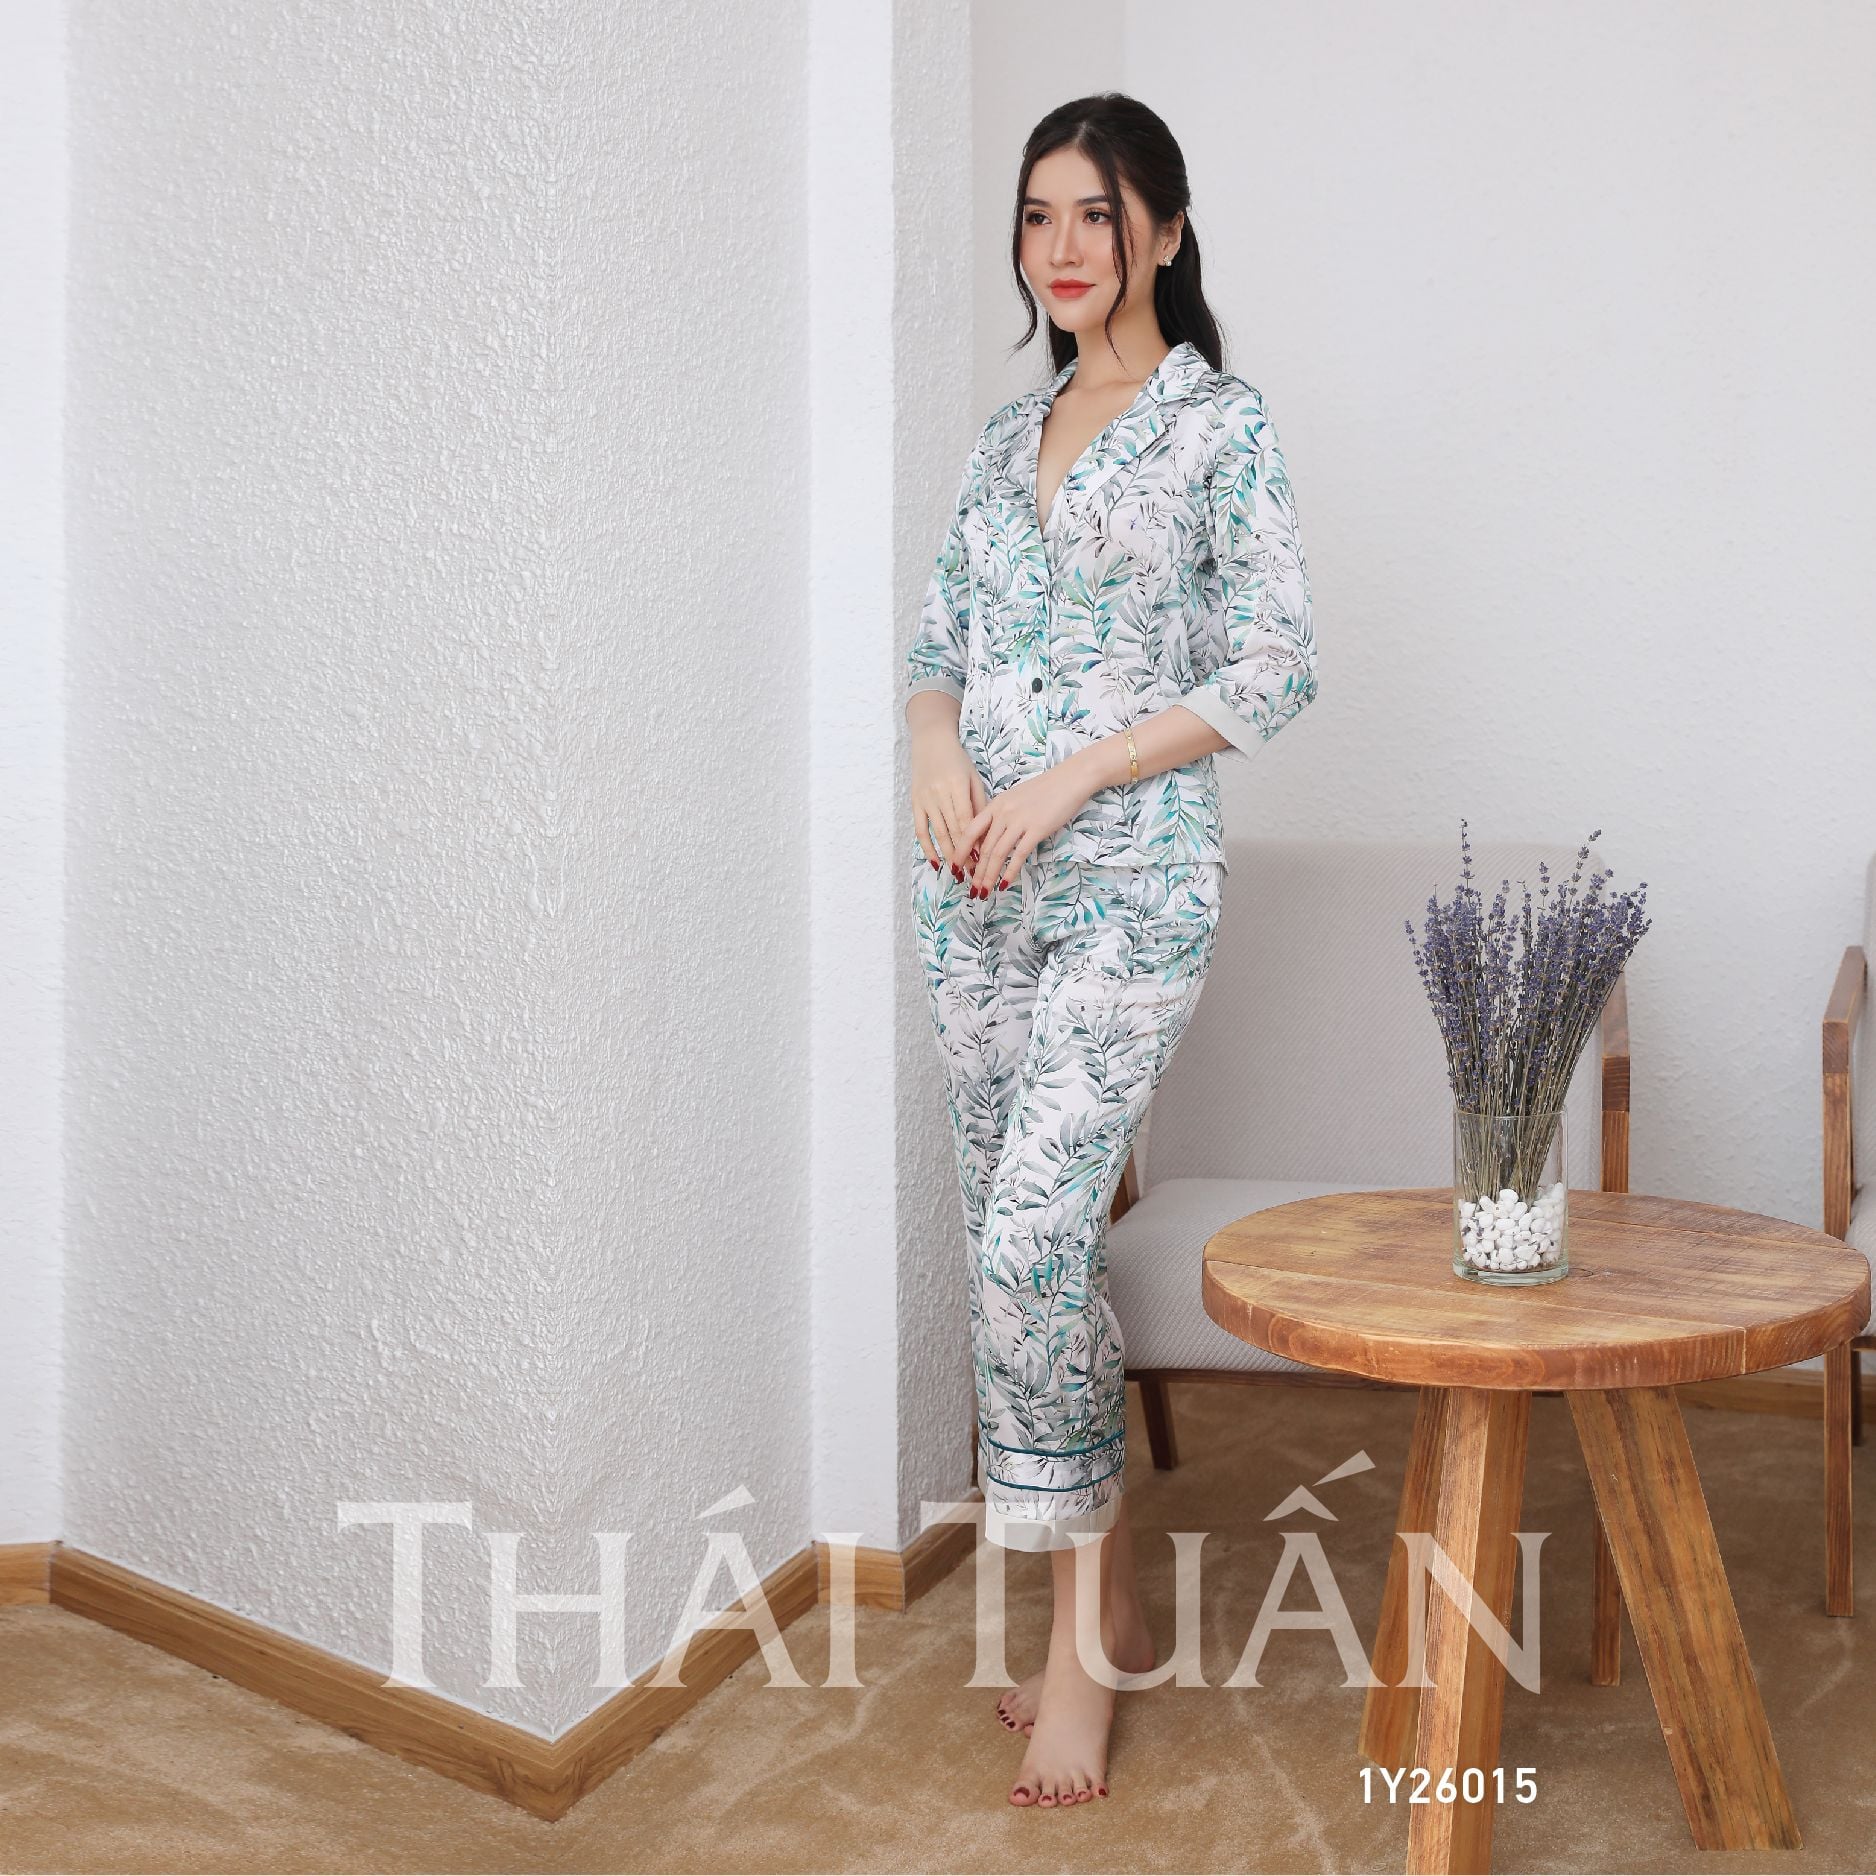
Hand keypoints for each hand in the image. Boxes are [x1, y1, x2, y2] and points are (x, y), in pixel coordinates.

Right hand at [910, 723, 988, 872]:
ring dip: (948, 855)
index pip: (967, 821)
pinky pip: (921, 830)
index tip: (983, 860)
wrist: (930, 742)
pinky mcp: (915, 803)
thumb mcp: (974, 778)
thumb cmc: (957, 760)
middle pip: (953, 830)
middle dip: (964, 854)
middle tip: (974, 873)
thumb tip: (986, 834)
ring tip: (958, 872)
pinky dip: (928, 848)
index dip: (974, 843)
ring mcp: (925, 799)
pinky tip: (936, 862)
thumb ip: (980, 805)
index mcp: (958, 786)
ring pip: (938, 833)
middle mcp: (940, 794)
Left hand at [963, 759, 1095, 895]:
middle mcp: (1003, 813)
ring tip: (985, 891)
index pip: (970, 831)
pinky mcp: (1037, 829)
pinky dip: (1010, 871)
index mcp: (994, 805)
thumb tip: (989, 840)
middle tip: (971, 890)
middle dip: (975, 872)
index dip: (960, 852)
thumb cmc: (1043, 790)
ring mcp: (1019, 821)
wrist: (1069, 780)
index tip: (956, 868)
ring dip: (989, 876)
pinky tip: (1005, 884)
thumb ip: (1000, 817)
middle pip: (983, 847)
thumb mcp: (1013, 799)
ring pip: (997, 854)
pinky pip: (1018, 854)